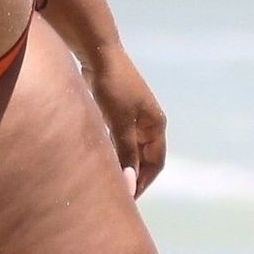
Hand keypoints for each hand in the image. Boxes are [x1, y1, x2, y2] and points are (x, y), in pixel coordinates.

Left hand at [78, 43, 166, 198]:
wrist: (99, 54)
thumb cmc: (112, 88)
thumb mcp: (120, 123)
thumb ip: (126, 153)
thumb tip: (130, 183)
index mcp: (156, 125)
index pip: (155, 163)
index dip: (144, 182)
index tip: (129, 199)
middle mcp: (148, 121)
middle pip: (144, 157)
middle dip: (133, 175)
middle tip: (117, 194)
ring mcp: (133, 116)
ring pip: (129, 148)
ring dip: (121, 164)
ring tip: (107, 181)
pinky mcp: (117, 111)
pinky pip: (118, 138)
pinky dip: (112, 150)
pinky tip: (97, 160)